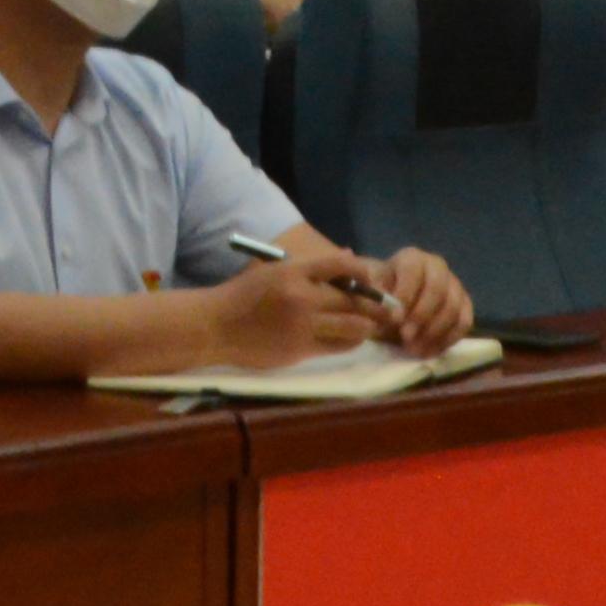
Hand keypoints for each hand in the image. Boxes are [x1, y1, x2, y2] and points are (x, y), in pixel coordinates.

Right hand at [206, 252, 388, 365]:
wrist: (216, 326)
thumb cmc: (244, 295)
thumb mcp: (272, 270)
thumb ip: (309, 266)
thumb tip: (349, 257)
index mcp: (293, 271)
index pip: (340, 264)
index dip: (361, 270)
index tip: (371, 278)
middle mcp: (302, 296)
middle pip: (352, 298)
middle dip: (374, 303)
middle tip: (389, 307)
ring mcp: (302, 324)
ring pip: (351, 325)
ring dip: (367, 325)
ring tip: (374, 325)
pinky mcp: (300, 349)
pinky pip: (337, 346)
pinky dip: (349, 341)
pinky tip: (352, 339)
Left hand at [359, 245, 476, 350]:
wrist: (393, 307)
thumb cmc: (379, 297)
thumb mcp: (368, 292)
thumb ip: (371, 294)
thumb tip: (382, 301)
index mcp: (412, 259)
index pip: (412, 272)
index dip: (405, 295)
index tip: (394, 319)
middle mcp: (437, 267)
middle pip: (437, 290)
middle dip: (421, 316)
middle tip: (406, 337)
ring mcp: (454, 286)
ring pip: (452, 308)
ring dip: (433, 332)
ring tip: (414, 349)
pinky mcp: (464, 306)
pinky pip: (464, 323)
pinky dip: (447, 340)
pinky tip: (429, 351)